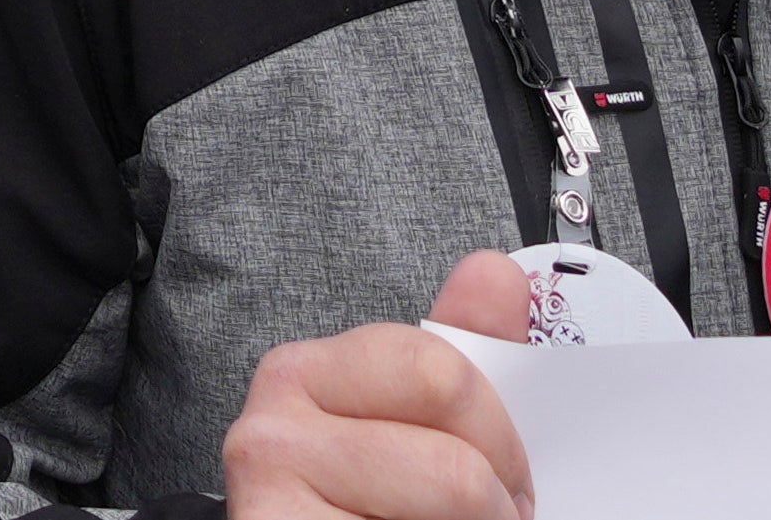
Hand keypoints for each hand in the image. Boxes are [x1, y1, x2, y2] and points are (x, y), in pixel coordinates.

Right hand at [221, 252, 536, 518]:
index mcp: (306, 377)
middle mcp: (269, 428)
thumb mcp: (421, 435)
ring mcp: (267, 491)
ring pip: (449, 494)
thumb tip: (494, 276)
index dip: (500, 438)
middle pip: (449, 432)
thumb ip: (459, 357)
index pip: (440, 367)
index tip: (502, 480)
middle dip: (496, 492)